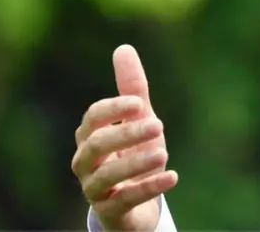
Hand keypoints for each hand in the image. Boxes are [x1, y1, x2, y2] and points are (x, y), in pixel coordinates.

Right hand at [72, 45, 178, 231]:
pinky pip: (124, 202)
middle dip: (126, 134)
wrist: (135, 203)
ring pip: (105, 177)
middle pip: (95, 146)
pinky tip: (173, 176)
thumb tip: (124, 48)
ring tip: (164, 153)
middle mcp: (86, 163)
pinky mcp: (110, 212)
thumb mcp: (138, 120)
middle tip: (158, 125)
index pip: (93, 118)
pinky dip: (148, 188)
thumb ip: (132, 88)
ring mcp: (95, 189)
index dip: (114, 110)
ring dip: (135, 164)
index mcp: (90, 136)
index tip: (140, 104)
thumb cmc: (132, 153)